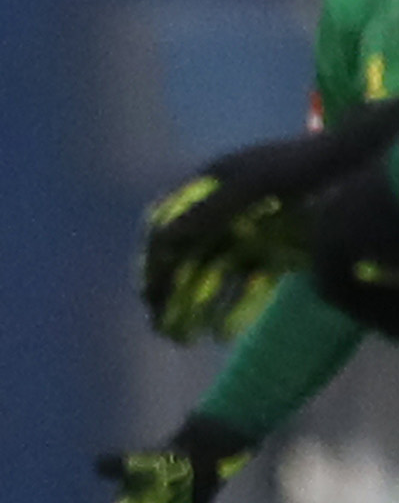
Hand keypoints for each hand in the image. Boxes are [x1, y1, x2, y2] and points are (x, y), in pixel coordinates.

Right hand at [139, 103, 398, 340]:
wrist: (358, 163)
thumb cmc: (306, 167)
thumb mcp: (254, 184)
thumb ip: (209, 210)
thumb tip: (161, 238)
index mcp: (209, 183)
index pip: (163, 224)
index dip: (150, 260)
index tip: (144, 295)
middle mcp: (224, 208)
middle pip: (184, 255)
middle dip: (168, 293)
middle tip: (159, 328)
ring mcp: (250, 230)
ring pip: (211, 275)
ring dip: (193, 307)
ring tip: (184, 339)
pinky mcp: (277, 250)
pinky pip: (246, 284)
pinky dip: (232, 307)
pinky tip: (222, 333)